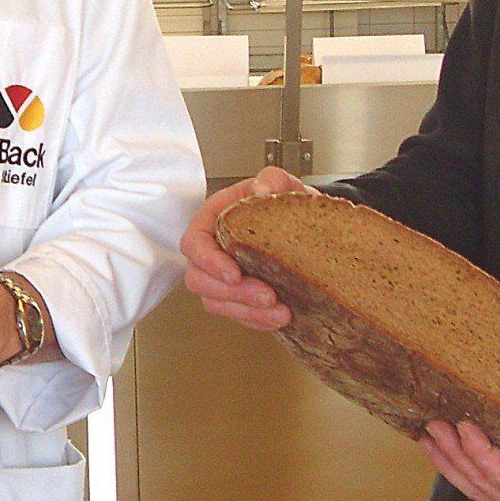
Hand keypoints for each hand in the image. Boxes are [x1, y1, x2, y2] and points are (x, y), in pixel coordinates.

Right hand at [180, 166, 316, 331]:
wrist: (305, 223)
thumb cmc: (282, 202)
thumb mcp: (281, 184)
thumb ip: (272, 180)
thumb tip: (263, 189)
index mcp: (213, 220)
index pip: (194, 243)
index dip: (209, 262)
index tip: (234, 274)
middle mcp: (212, 250)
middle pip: (200, 280)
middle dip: (233, 293)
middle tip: (267, 295)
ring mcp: (222, 276)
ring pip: (216, 303)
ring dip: (247, 312)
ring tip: (281, 312)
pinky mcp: (238, 296)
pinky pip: (236, 315)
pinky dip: (257, 320)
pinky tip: (277, 318)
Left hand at [417, 419, 499, 500]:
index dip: (482, 454)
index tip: (466, 428)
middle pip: (482, 483)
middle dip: (455, 454)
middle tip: (435, 424)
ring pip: (478, 485)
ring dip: (452, 460)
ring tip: (430, 435)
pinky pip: (487, 483)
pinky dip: (465, 466)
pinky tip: (452, 449)